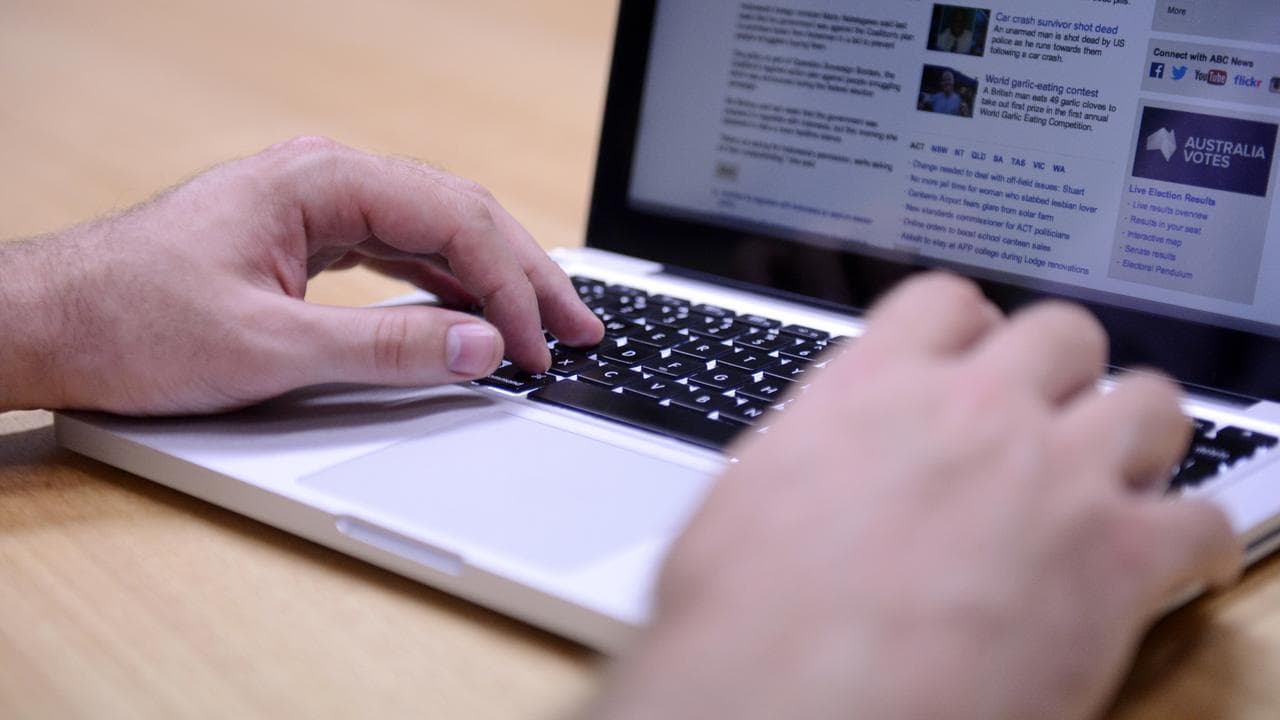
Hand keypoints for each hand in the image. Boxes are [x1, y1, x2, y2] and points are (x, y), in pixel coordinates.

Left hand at [0, 136, 601, 413]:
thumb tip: (481, 346)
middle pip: (460, 216)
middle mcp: (327, 182)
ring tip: (544, 326)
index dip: (511, 287)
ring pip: (437, 233)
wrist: (51, 324)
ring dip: (493, 280)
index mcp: (321, 182)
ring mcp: (319, 208)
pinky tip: (476, 316)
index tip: (538, 345)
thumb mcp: (270, 348)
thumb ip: (386, 347)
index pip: (454, 220)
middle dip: (524, 275)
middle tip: (577, 329)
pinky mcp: (310, 240)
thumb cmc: (134, 323)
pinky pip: (403, 254)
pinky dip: (448, 287)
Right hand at [586, 274, 1239, 719]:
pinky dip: (1196, 540)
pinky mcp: (1116, 563)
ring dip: (1137, 436)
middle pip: (1062, 333)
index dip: (969, 333)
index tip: (974, 361)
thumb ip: (806, 453)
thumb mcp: (743, 500)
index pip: (947, 304)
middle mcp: (973, 413)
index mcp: (873, 389)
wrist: (793, 703)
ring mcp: (1054, 478)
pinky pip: (1202, 520)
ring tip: (1116, 479)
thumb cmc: (745, 623)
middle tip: (1050, 421)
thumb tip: (811, 464)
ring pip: (1150, 402)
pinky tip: (1172, 564)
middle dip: (1063, 373)